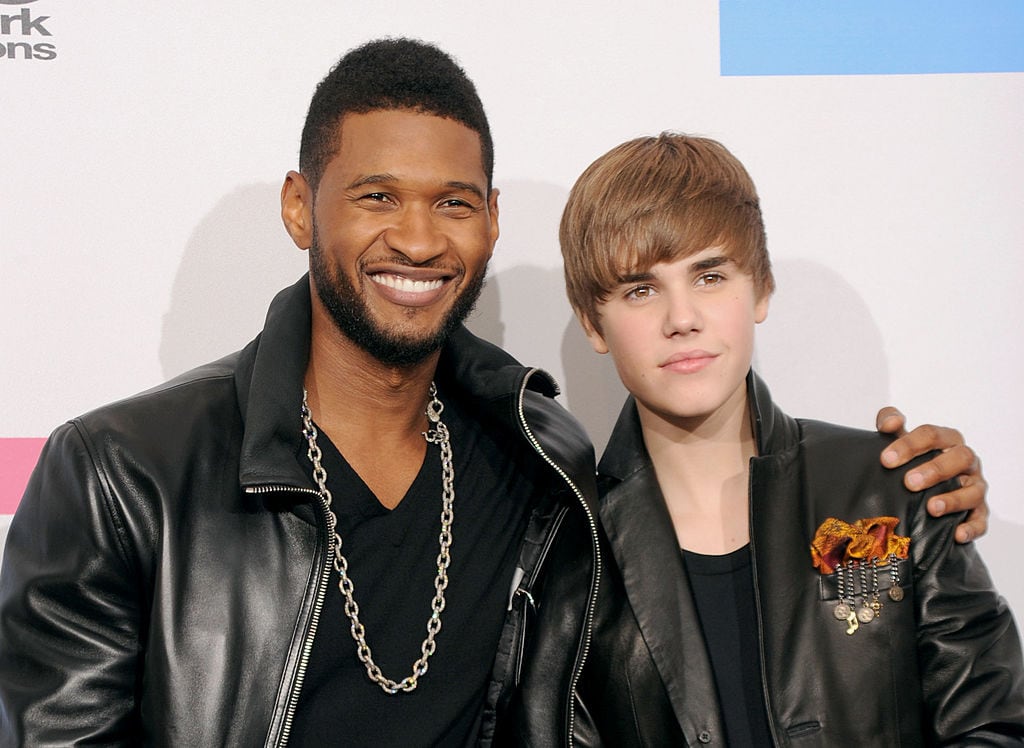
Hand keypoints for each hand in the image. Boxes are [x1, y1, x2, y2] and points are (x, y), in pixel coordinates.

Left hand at [876, 407, 987, 542]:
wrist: (924, 492)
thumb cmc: (914, 462)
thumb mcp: (901, 443)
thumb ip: (891, 425)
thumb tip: (890, 422)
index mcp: (946, 440)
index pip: (931, 435)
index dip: (908, 445)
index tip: (886, 460)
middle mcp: (964, 461)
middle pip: (959, 458)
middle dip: (935, 470)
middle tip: (909, 482)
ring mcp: (974, 486)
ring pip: (973, 490)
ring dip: (953, 499)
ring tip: (931, 507)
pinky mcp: (978, 512)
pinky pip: (980, 520)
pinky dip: (971, 527)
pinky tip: (957, 533)